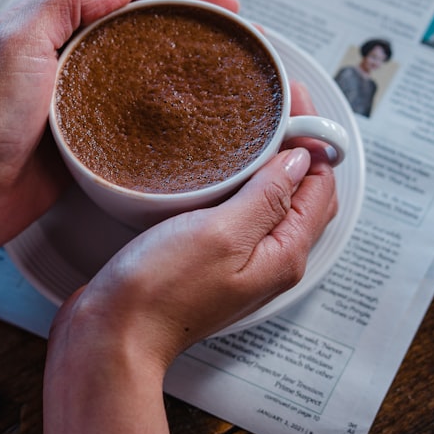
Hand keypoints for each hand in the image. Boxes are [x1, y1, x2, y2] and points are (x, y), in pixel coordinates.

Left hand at [0, 0, 239, 271]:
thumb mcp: (15, 43)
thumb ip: (63, 5)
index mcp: (43, 24)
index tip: (222, 5)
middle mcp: (61, 56)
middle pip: (136, 27)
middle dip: (186, 24)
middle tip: (233, 34)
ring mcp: (74, 98)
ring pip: (138, 70)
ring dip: (179, 65)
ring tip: (223, 69)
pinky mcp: (83, 138)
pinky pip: (131, 116)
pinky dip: (162, 111)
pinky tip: (188, 116)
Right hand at [44, 82, 337, 433]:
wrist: (112, 334)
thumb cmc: (161, 291)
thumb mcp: (222, 232)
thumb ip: (267, 195)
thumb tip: (300, 159)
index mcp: (284, 253)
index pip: (321, 183)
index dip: (314, 137)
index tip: (292, 100)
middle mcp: (268, 259)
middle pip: (302, 192)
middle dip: (296, 145)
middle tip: (274, 104)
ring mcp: (239, 261)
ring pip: (270, 200)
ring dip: (267, 163)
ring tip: (250, 125)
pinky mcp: (209, 259)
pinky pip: (239, 212)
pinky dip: (240, 182)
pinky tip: (218, 167)